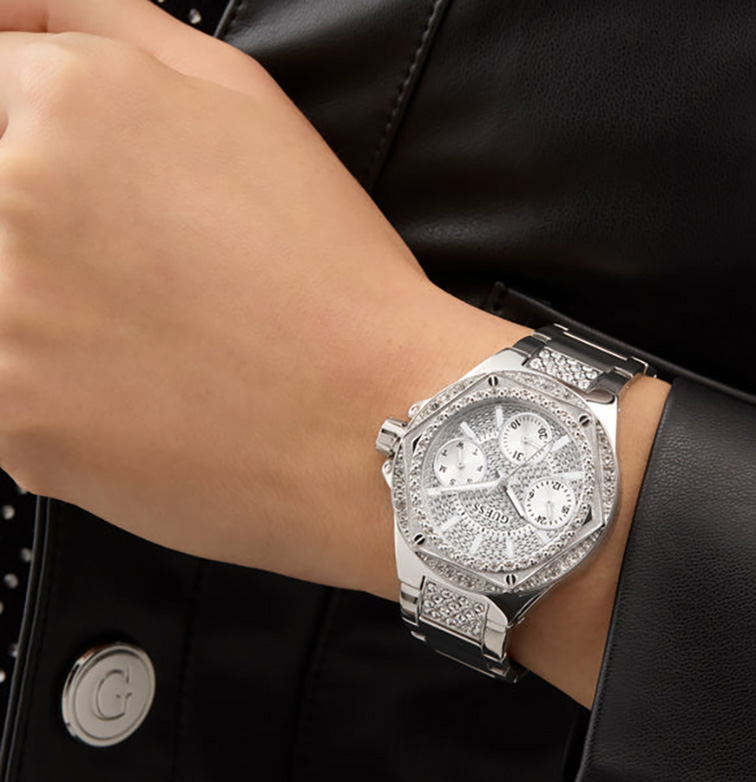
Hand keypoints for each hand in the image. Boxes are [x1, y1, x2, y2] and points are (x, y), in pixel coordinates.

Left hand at [0, 0, 520, 591]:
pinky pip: (1, 388)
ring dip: (41, 311)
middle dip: (43, 230)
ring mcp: (1, 324)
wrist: (376, 423)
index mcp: (65, 107)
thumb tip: (7, 18)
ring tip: (137, 339)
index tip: (83, 196)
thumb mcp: (242, 99)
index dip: (35, 141)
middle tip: (131, 279)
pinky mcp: (12, 423)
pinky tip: (130, 393)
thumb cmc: (329, 274)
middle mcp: (11, 203)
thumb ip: (98, 24)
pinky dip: (48, 391)